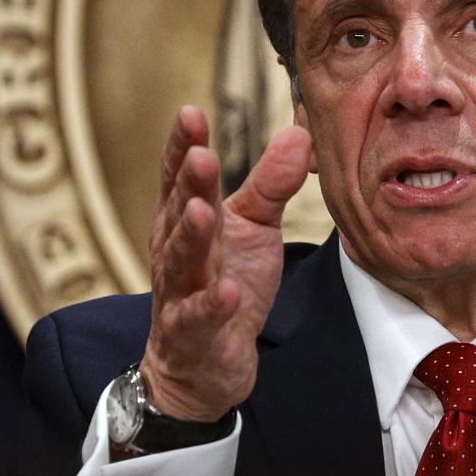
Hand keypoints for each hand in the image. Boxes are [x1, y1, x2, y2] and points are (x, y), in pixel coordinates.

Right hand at [140, 105, 310, 421]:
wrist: (204, 362)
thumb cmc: (225, 279)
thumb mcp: (253, 227)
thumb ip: (270, 182)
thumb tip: (299, 133)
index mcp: (185, 218)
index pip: (179, 176)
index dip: (183, 146)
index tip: (189, 113)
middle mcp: (176, 251)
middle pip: (180, 211)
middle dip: (188, 183)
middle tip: (200, 154)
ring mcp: (181, 293)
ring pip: (183, 261)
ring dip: (191, 236)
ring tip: (203, 211)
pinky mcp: (195, 333)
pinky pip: (201, 317)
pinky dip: (212, 304)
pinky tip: (226, 291)